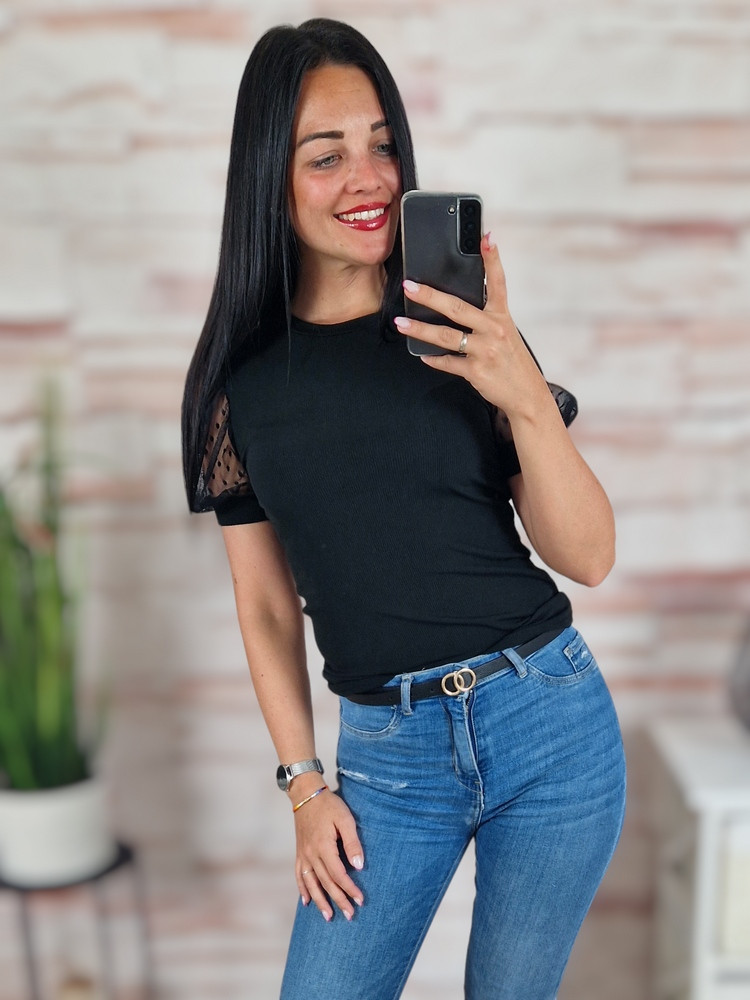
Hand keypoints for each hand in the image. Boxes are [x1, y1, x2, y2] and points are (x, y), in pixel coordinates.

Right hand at [293, 785, 363, 921]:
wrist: (306, 795)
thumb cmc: (329, 805)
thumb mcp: (345, 819)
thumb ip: (352, 843)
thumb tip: (359, 866)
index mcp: (323, 847)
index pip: (338, 875)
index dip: (350, 889)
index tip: (360, 900)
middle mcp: (311, 854)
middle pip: (326, 883)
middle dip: (338, 900)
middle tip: (349, 915)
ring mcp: (303, 855)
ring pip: (311, 884)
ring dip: (320, 901)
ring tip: (328, 917)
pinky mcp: (299, 852)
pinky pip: (299, 875)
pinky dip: (302, 889)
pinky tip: (306, 901)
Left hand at [394, 233, 549, 421]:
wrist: (526, 394)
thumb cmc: (512, 361)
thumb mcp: (505, 334)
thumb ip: (484, 319)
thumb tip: (454, 306)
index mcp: (502, 316)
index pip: (498, 282)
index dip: (492, 259)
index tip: (486, 237)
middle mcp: (494, 330)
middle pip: (457, 307)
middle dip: (430, 295)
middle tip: (409, 286)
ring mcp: (484, 350)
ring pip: (446, 336)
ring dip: (420, 329)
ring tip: (401, 323)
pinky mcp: (476, 371)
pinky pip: (447, 362)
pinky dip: (433, 359)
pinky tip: (422, 355)